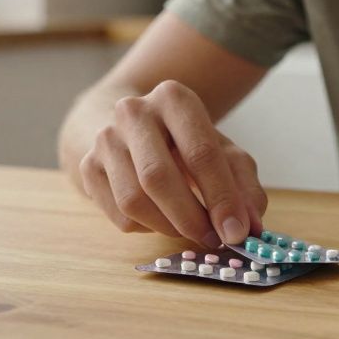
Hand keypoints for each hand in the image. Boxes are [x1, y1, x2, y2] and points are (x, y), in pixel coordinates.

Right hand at [77, 80, 266, 247]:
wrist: (129, 129)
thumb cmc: (183, 141)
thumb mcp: (221, 150)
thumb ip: (243, 184)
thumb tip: (251, 224)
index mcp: (174, 98)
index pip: (200, 153)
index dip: (222, 197)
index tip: (238, 232)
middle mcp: (133, 112)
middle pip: (159, 177)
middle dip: (191, 218)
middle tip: (214, 240)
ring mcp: (104, 139)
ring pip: (134, 201)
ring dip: (168, 227)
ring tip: (191, 230)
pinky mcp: (88, 167)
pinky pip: (119, 216)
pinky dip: (148, 228)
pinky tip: (162, 217)